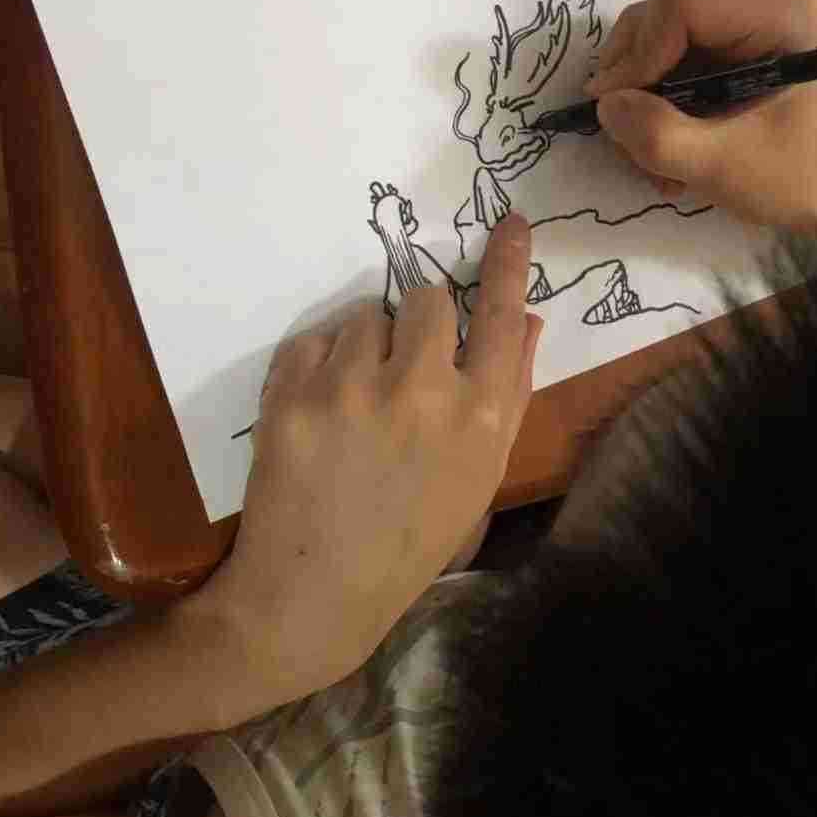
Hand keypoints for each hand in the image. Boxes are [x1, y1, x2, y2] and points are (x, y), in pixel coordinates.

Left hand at [194, 214, 542, 707]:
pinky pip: (316, 338)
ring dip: (368, 345)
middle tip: (406, 369)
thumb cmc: (410, 541)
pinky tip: (322, 414)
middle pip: (430, 299)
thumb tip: (525, 318)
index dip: (507, 263)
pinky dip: (320, 364)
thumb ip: (507, 396)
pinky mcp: (291, 394)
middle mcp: (421, 393)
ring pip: (369, 315)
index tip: (508, 222)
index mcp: (479, 421)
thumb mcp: (478, 479)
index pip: (502, 316)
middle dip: (422, 323)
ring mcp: (351, 390)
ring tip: (358, 405)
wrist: (313, 594)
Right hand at [585, 0, 816, 228]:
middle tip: (629, 139)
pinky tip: (666, 147)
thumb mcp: (724, 166)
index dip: (638, 56)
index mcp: (776, 12)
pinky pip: (664, 60)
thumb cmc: (795, 177)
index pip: (679, 7)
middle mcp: (756, 1)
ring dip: (640, 102)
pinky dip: (654, 105)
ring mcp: (738, 22)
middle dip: (634, 81)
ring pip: (652, 41)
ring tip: (652, 156)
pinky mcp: (724, 46)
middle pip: (658, 18)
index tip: (620, 111)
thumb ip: (662, 136)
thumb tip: (607, 106)